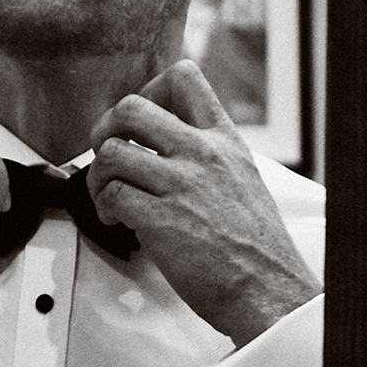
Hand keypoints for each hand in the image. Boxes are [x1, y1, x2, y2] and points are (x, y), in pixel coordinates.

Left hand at [85, 60, 319, 346]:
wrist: (269, 289)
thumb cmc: (255, 245)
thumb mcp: (242, 178)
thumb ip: (207, 156)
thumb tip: (165, 146)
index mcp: (224, 140)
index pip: (184, 78)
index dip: (149, 91)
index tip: (143, 124)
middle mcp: (202, 153)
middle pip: (130, 107)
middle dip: (106, 130)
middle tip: (110, 156)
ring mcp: (181, 184)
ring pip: (110, 151)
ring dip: (98, 176)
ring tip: (110, 197)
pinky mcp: (161, 219)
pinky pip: (111, 194)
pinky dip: (104, 208)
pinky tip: (119, 221)